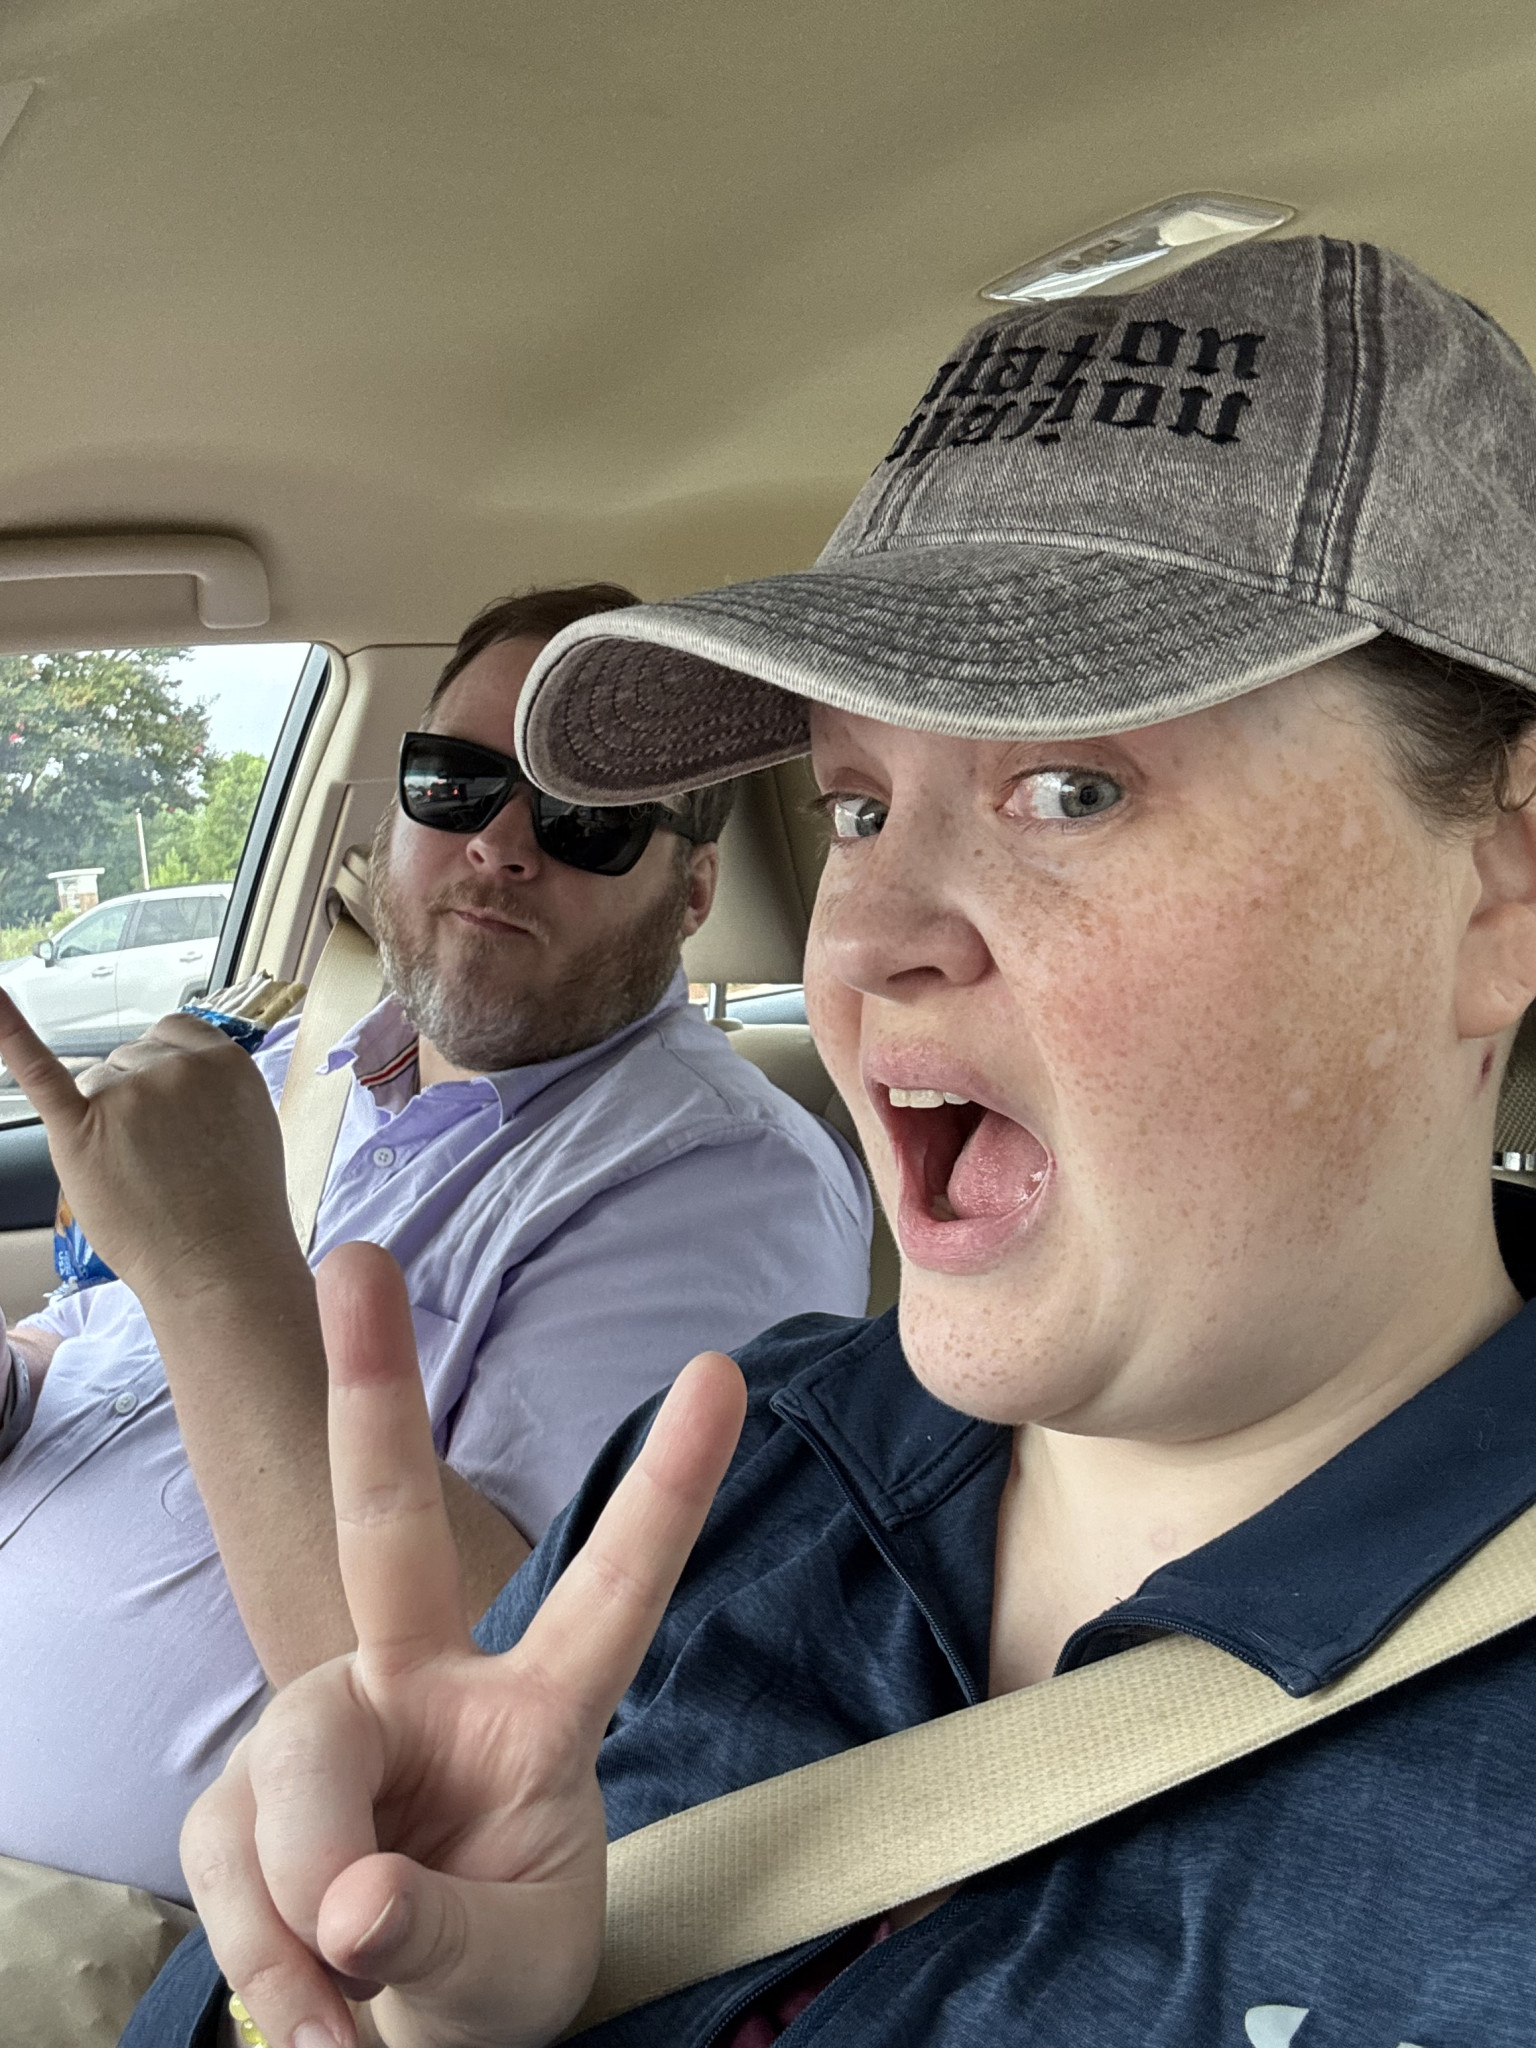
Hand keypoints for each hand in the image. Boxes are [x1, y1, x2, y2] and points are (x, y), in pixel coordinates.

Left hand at [0, 990, 297, 1308]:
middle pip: (129, 1059)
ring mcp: (127, 1095)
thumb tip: (171, 1067)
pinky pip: (39, 1074)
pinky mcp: (80, 1130)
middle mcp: (174, 1068)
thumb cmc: (238, 1208)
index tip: (175, 1109)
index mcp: (223, 1061)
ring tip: (143, 1174)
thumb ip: (213, 1085)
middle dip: (138, 1102)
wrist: (222, 1267)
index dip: (167, 1071)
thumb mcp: (251, 1123)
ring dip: (107, 1120)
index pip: (172, 1033)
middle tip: (168, 1159)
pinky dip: (8, 1035)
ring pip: (96, 1082)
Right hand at [181, 1240, 746, 2047]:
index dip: (665, 1485)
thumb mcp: (514, 1966)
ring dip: (306, 1889)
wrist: (405, 2028)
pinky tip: (308, 2005)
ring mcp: (332, 1725)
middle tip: (359, 1263)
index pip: (610, 1588)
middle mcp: (424, 1681)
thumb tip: (348, 1901)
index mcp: (537, 1708)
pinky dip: (261, 1947)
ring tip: (349, 1993)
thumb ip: (444, 1931)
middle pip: (390, 1521)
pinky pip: (232, 1858)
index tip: (719, 1372)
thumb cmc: (494, 1965)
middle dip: (373, 1385)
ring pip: (295, 1759)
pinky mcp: (246, 1796)